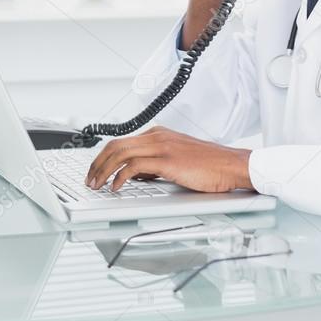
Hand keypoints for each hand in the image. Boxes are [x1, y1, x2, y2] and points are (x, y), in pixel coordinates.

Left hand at [84, 126, 253, 193]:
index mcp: (159, 134)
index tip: (96, 170)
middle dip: (97, 163)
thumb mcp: (178, 159)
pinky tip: (116, 187)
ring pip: (120, 153)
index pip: (122, 142)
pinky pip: (134, 166)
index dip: (104, 157)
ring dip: (103, 170)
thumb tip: (137, 174)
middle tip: (89, 179)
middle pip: (115, 145)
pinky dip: (120, 176)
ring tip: (96, 184)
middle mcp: (158, 136)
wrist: (231, 165)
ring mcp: (162, 146)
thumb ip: (156, 163)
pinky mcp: (167, 160)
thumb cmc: (210, 165)